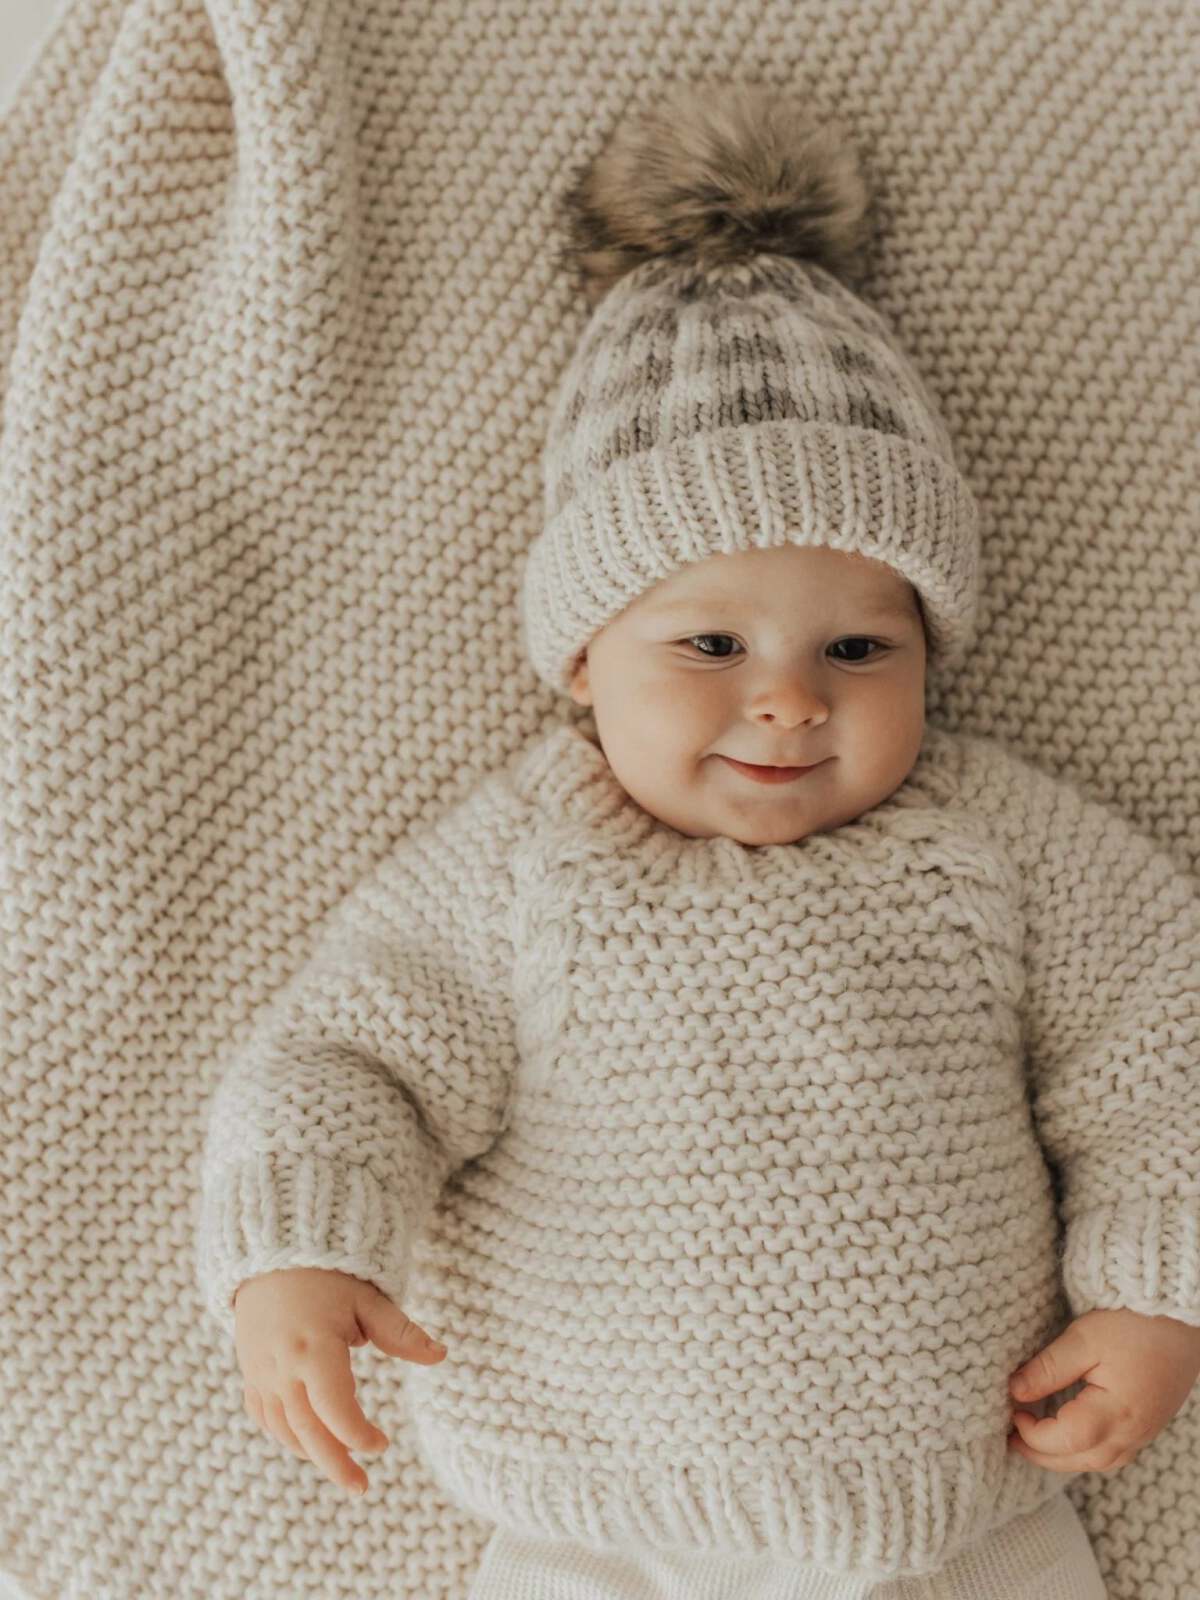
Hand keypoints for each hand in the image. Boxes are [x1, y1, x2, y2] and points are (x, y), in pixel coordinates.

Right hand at [234, 1267, 446, 1495]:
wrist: (272, 1258)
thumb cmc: (328, 1276)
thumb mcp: (369, 1299)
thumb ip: (401, 1333)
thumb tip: (442, 1355)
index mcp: (314, 1348)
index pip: (334, 1408)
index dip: (358, 1434)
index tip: (383, 1444)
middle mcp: (282, 1367)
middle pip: (307, 1431)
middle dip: (335, 1464)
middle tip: (362, 1487)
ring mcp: (261, 1373)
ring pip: (284, 1429)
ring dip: (312, 1453)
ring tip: (343, 1468)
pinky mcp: (251, 1374)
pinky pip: (265, 1417)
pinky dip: (286, 1437)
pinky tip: (310, 1444)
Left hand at [1007, 1307, 1199, 1473]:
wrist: (1180, 1320)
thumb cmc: (1135, 1325)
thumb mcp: (1084, 1340)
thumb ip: (1048, 1369)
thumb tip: (1015, 1391)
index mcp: (1117, 1413)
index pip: (1065, 1440)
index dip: (1033, 1432)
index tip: (1013, 1409)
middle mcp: (1132, 1433)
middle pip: (1081, 1460)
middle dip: (1042, 1455)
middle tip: (1010, 1438)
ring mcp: (1143, 1434)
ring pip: (1098, 1462)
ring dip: (1063, 1458)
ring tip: (1033, 1441)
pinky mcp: (1147, 1426)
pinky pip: (1114, 1454)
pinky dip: (1086, 1452)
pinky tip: (1070, 1437)